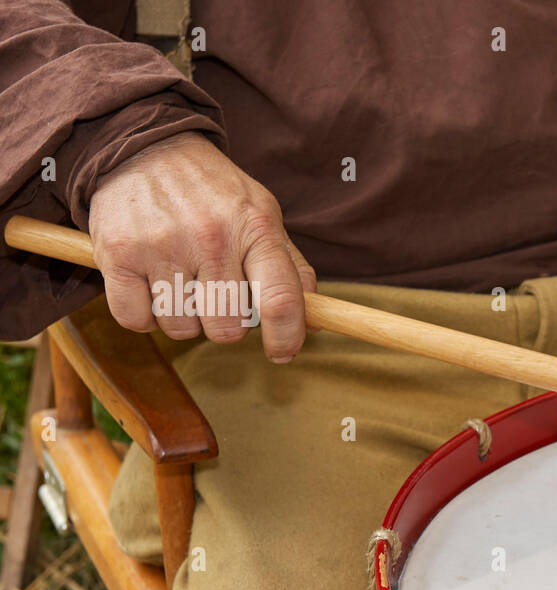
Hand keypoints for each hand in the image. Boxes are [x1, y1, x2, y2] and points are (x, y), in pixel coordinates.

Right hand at [87, 132, 315, 361]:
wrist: (142, 144)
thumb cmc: (211, 190)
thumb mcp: (262, 214)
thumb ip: (290, 267)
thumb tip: (313, 318)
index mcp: (255, 228)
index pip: (281, 301)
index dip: (287, 338)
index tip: (282, 353)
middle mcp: (211, 237)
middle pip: (228, 327)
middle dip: (226, 323)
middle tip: (216, 295)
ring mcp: (162, 246)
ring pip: (182, 329)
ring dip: (184, 319)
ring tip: (182, 282)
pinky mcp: (118, 254)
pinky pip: (137, 321)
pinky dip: (144, 315)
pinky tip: (151, 286)